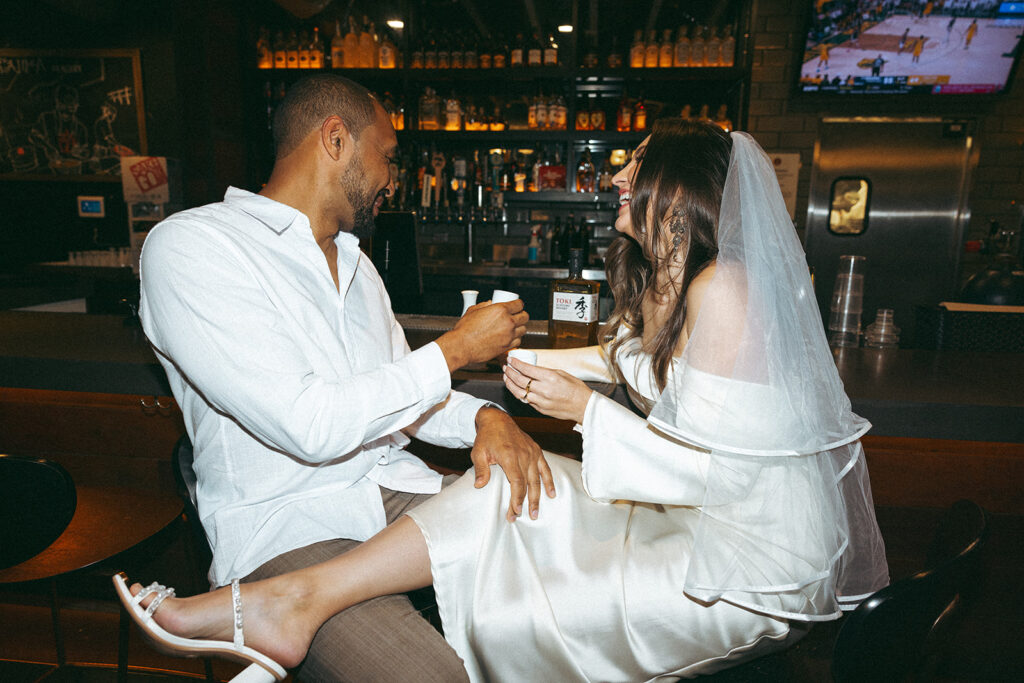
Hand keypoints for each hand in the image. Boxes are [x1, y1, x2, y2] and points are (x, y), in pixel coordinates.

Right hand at [435, 301, 528, 371]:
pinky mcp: (507, 346)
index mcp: (501, 310)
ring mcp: (509, 335)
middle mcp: (508, 322)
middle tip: (517, 316)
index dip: (519, 305)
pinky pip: (518, 341)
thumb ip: (484, 305)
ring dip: (520, 327)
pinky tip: (510, 337)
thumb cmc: (465, 329)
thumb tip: (490, 303)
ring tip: (514, 328)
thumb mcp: (473, 311)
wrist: (462, 346)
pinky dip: (516, 339)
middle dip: (522, 315)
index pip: (519, 304)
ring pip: (524, 329)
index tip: (517, 306)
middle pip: (525, 316)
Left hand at [471, 407, 554, 521]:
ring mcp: (532, 453)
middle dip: (525, 503)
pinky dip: (549, 481)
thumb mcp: (478, 452)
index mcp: (510, 456)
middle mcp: (524, 455)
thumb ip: (481, 469)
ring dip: (537, 497)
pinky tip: (552, 494)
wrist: (497, 419)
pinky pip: (545, 468)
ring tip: (535, 513)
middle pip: (527, 484)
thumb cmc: (486, 437)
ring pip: (537, 479)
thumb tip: (479, 486)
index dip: (517, 498)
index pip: (517, 482)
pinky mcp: (536, 451)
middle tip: (521, 517)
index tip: (515, 511)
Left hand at [504, 357, 592, 423]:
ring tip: (506, 378)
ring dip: (510, 384)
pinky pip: (526, 401)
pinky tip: (516, 388)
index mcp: (550, 377)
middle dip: (510, 372)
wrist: (584, 406)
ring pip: (519, 393)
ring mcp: (541, 401)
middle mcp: (544, 390)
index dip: (516, 363)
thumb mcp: (562, 373)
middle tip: (506, 368)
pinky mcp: (541, 409)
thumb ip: (545, 372)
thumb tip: (531, 369)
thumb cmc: (576, 389)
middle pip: (519, 380)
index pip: (526, 369)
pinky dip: (519, 394)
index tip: (510, 360)